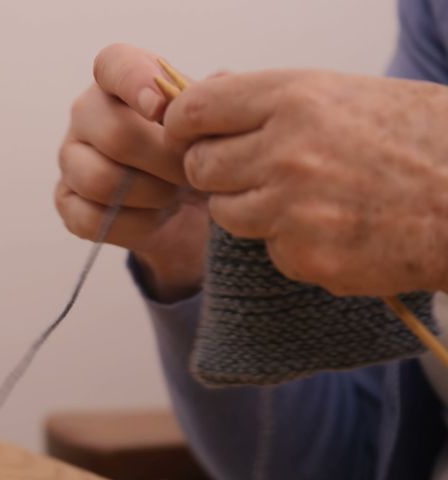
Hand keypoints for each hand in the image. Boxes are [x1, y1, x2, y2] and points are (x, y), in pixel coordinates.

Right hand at [55, 44, 208, 301]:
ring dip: (151, 195)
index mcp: (119, 80)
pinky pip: (92, 219)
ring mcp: (70, 157)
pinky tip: (155, 218)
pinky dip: (133, 225)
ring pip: (101, 181)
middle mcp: (86, 113)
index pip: (113, 64)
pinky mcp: (66, 200)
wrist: (189, 209)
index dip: (136, 82)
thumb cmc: (196, 153)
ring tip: (176, 195)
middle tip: (196, 173)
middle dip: (166, 162)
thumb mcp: (213, 122)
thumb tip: (219, 84)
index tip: (163, 108)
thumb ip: (216, 98)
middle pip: (116, 135)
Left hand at [164, 70, 447, 295]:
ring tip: (306, 197)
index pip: (194, 110)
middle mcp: (286, 152)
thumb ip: (273, 101)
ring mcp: (294, 210)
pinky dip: (293, 244)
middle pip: (200, 167)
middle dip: (218, 169)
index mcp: (295, 99)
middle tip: (255, 169)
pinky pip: (269, 250)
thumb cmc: (421, 138)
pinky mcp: (307, 258)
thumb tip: (205, 98)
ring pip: (227, 213)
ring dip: (252, 208)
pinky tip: (336, 227)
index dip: (185, 124)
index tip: (191, 134)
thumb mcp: (347, 95)